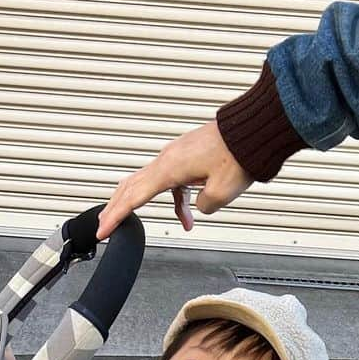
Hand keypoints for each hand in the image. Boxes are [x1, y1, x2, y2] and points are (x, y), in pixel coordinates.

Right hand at [97, 121, 252, 239]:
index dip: (115, 217)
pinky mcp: (187, 153)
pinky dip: (174, 199)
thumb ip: (201, 208)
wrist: (255, 128)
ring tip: (147, 223)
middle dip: (116, 208)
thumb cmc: (240, 154)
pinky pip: (171, 179)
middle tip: (104, 224)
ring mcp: (176, 154)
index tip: (102, 231)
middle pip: (131, 186)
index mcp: (169, 169)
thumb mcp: (220, 194)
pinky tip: (187, 213)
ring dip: (145, 204)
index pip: (133, 198)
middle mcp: (168, 158)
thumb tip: (198, 207)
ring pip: (148, 181)